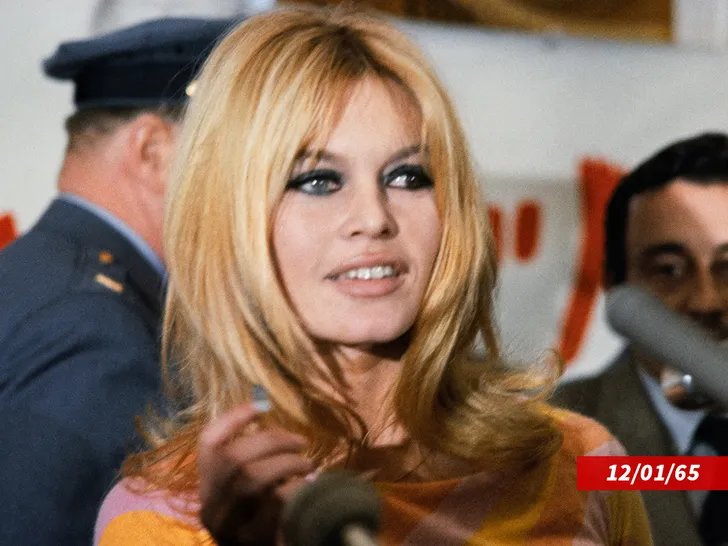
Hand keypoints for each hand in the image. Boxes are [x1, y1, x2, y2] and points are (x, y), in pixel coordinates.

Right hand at [198, 404, 313, 545]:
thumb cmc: (263, 524)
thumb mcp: (251, 495)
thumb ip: (256, 466)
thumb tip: (280, 432)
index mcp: (208, 488)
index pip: (207, 443)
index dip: (232, 419)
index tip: (261, 405)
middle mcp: (211, 506)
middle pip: (233, 458)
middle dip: (271, 441)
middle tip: (301, 442)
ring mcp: (228, 526)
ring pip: (251, 478)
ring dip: (286, 463)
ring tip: (308, 465)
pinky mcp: (251, 541)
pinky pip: (274, 503)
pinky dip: (295, 490)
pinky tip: (308, 488)